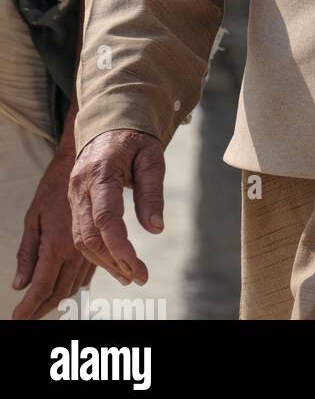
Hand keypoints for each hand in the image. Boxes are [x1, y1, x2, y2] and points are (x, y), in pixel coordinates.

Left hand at [11, 147, 94, 319]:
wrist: (84, 167)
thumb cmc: (53, 190)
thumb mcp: (33, 218)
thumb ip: (27, 252)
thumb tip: (19, 284)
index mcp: (57, 246)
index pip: (41, 287)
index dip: (29, 307)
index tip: (17, 319)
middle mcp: (75, 252)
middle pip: (59, 293)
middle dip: (42, 309)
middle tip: (27, 319)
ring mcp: (88, 249)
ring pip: (75, 286)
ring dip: (59, 301)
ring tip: (43, 310)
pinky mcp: (96, 244)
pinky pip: (87, 274)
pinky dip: (74, 287)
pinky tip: (67, 291)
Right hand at [68, 129, 164, 285]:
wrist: (109, 121)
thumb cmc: (135, 138)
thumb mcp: (152, 156)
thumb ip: (152, 191)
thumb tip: (156, 229)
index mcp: (101, 172)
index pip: (105, 217)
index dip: (119, 245)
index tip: (135, 265)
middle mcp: (81, 186)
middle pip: (89, 235)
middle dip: (113, 261)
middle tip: (139, 276)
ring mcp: (74, 195)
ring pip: (81, 239)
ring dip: (104, 261)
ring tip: (129, 275)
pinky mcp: (74, 201)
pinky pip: (80, 232)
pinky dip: (96, 251)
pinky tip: (115, 262)